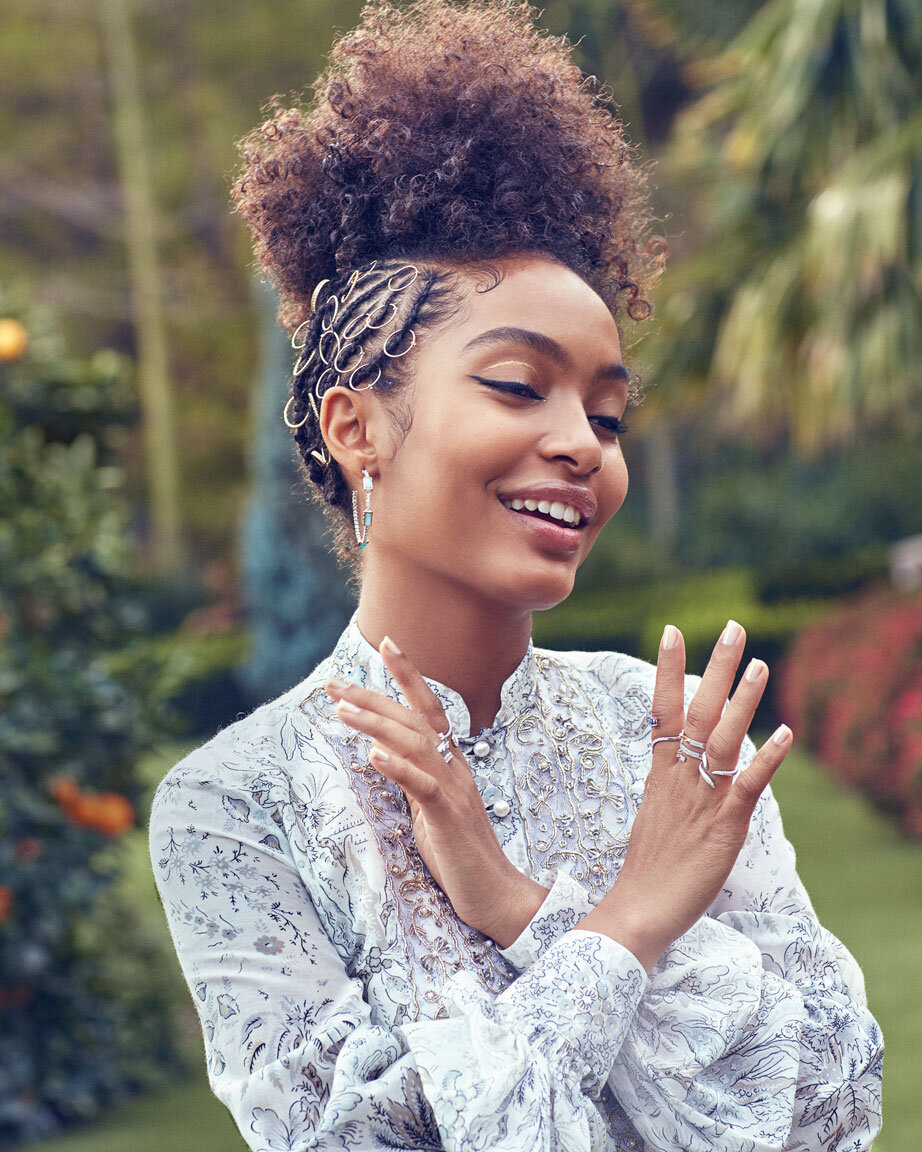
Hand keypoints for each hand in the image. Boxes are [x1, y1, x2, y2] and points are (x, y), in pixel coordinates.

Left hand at [325, 637, 547, 946]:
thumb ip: (413, 780)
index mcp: (450, 763)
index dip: (409, 675)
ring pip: (414, 744)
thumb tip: (385, 757)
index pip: (429, 709)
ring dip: (376, 724)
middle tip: (334, 683)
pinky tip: (373, 755)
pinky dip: (398, 768)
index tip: (386, 644)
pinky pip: (423, 787)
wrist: (497, 895)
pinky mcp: (449, 818)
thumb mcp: (430, 810)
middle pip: (413, 719)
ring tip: (342, 710)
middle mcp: (454, 768)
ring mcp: (454, 791)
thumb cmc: (462, 856)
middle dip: (372, 697)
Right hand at [579, 620, 792, 971]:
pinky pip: (746, 784)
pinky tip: (783, 732)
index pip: (662, 709)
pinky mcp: (723, 825)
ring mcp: (701, 799)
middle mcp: (680, 778)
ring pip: (722, 738)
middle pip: (696, 711)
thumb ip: (671, 786)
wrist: (638, 909)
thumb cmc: (646, 869)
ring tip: (761, 664)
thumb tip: (677, 764)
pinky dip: (766, 757)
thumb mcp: (656, 816)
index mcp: (661, 774)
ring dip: (742, 700)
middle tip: (734, 629)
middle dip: (716, 668)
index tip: (673, 631)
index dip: (669, 669)